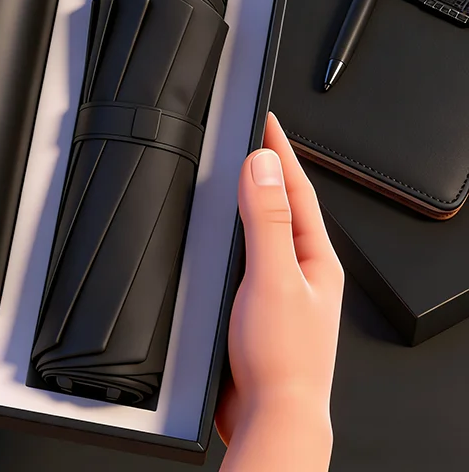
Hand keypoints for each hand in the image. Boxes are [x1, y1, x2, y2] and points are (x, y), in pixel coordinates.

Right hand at [216, 113, 343, 449]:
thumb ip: (267, 220)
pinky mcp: (258, 303)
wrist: (271, 417)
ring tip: (235, 171)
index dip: (280, 150)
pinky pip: (247, 254)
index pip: (297, 188)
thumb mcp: (273, 277)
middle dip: (267, 167)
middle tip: (249, 135)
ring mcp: (281, 286)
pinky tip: (221, 234)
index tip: (264, 119)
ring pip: (264, 229)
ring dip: (249, 199)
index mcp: (315, 257)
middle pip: (283, 204)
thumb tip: (260, 166)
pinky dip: (234, 234)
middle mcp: (302, 269)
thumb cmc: (282, 361)